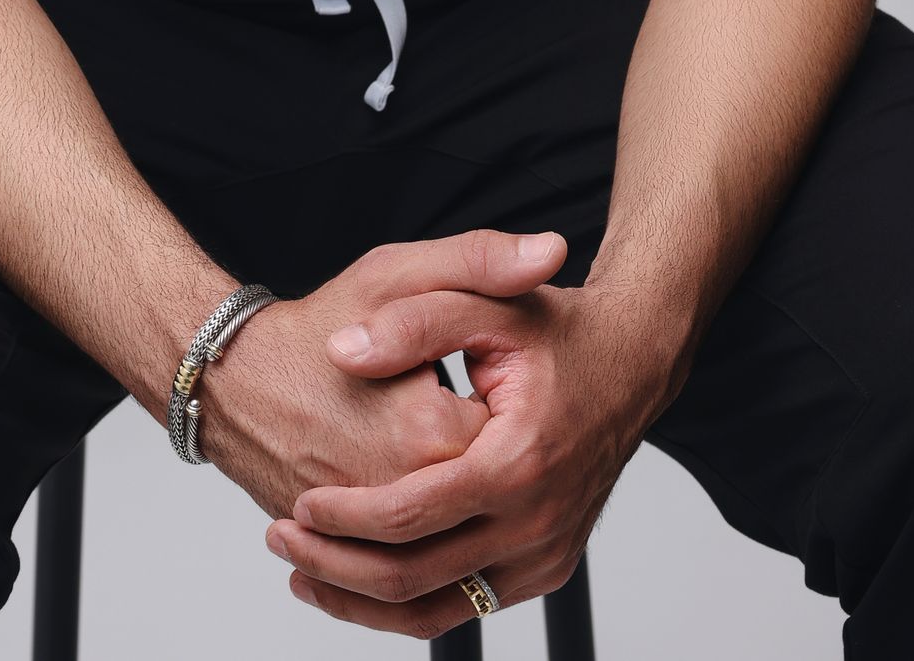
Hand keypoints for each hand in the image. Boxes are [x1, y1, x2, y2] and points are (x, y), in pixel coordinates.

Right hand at [192, 229, 565, 524]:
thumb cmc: (317, 324)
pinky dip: (419, 539)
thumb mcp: (400, 273)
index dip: (506, 400)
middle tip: (441, 401)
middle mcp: (410, 495)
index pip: (517, 435)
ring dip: (457, 500)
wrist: (235, 381)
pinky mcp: (352, 556)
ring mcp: (378, 536)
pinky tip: (413, 494)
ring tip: (423, 441)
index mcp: (436, 432)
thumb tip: (552, 250)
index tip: (476, 372)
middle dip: (480, 449)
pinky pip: (409, 563)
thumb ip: (480, 261)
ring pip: (452, 533)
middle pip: (488, 489)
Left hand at [263, 254, 688, 635]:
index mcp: (518, 461)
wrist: (632, 361)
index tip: (297, 504)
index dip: (344, 517)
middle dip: (337, 564)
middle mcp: (537, 522)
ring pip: (437, 609)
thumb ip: (412, 321)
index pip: (411, 515)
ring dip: (363, 600)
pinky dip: (407, 602)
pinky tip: (361, 581)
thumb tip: (344, 351)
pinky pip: (466, 607)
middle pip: (415, 576)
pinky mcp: (545, 569)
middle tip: (281, 538)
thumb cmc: (557, 331)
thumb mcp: (483, 304)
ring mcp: (546, 555)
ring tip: (304, 570)